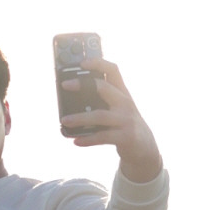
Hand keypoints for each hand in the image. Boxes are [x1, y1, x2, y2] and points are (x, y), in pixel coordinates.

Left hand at [60, 58, 161, 182]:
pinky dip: (88, 139)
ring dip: (80, 118)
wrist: (144, 147)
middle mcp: (125, 103)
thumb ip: (98, 102)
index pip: (113, 71)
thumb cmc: (123, 125)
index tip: (82, 62)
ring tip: (64, 120)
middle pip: (104, 88)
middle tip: (65, 84)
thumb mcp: (116, 109)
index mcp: (122, 93)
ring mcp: (126, 119)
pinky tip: (76, 141)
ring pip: (100, 115)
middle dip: (83, 84)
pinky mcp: (126, 137)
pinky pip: (103, 137)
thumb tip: (68, 103)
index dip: (98, 63)